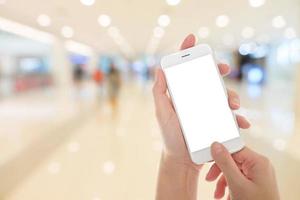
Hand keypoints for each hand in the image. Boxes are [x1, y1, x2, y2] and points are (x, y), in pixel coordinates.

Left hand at [152, 34, 249, 168]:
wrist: (182, 160)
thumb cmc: (170, 136)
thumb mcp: (161, 113)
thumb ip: (159, 93)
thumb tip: (159, 69)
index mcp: (183, 94)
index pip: (185, 70)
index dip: (188, 53)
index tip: (192, 39)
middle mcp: (197, 99)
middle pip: (209, 78)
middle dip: (217, 70)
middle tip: (222, 68)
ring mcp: (209, 110)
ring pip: (224, 94)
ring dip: (232, 95)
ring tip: (233, 104)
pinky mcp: (218, 123)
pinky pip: (231, 116)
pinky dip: (238, 118)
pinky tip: (240, 122)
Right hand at [206, 142, 279, 199]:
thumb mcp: (237, 184)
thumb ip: (226, 163)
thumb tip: (216, 145)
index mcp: (258, 162)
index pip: (234, 148)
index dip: (220, 154)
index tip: (208, 160)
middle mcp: (259, 166)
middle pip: (232, 160)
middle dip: (219, 171)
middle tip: (209, 179)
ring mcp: (257, 174)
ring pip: (232, 170)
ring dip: (222, 181)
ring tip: (218, 193)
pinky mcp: (254, 182)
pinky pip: (237, 178)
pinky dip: (228, 186)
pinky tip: (225, 195)